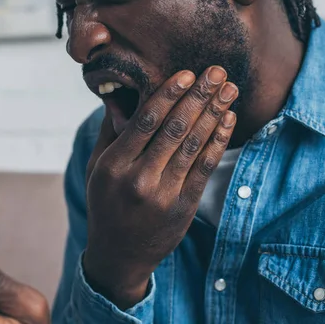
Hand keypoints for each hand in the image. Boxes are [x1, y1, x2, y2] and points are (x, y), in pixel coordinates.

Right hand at [84, 66, 237, 307]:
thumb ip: (109, 133)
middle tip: (216, 72)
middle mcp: (138, 178)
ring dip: (214, 113)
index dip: (168, 95)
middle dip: (198, 96)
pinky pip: (204, 167)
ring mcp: (163, 194)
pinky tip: (227, 120)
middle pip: (174, 128)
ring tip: (228, 90)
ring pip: (192, 145)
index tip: (186, 74)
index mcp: (113, 165)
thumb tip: (119, 96)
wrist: (119, 253)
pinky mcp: (183, 205)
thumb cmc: (106, 203)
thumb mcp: (95, 168)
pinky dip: (217, 141)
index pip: (145, 121)